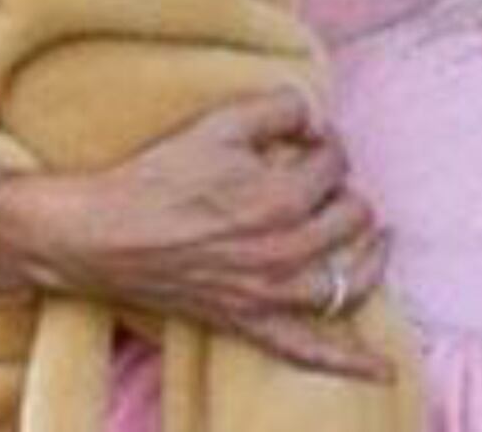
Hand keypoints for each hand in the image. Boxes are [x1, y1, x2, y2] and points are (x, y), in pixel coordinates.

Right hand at [0, 88, 389, 379]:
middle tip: (314, 183)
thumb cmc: (158, 176)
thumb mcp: (222, 122)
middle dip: (340, 191)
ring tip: (373, 238)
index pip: (336, 163)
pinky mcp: (248, 322)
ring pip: (350, 279)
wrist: (97, 234)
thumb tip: (318, 121)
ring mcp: (268, 294)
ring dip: (365, 255)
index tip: (302, 142)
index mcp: (281, 200)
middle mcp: (283, 252)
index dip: (323, 144)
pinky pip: (308, 351)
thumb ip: (284, 108)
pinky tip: (385, 372)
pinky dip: (349, 362)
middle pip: (354, 216)